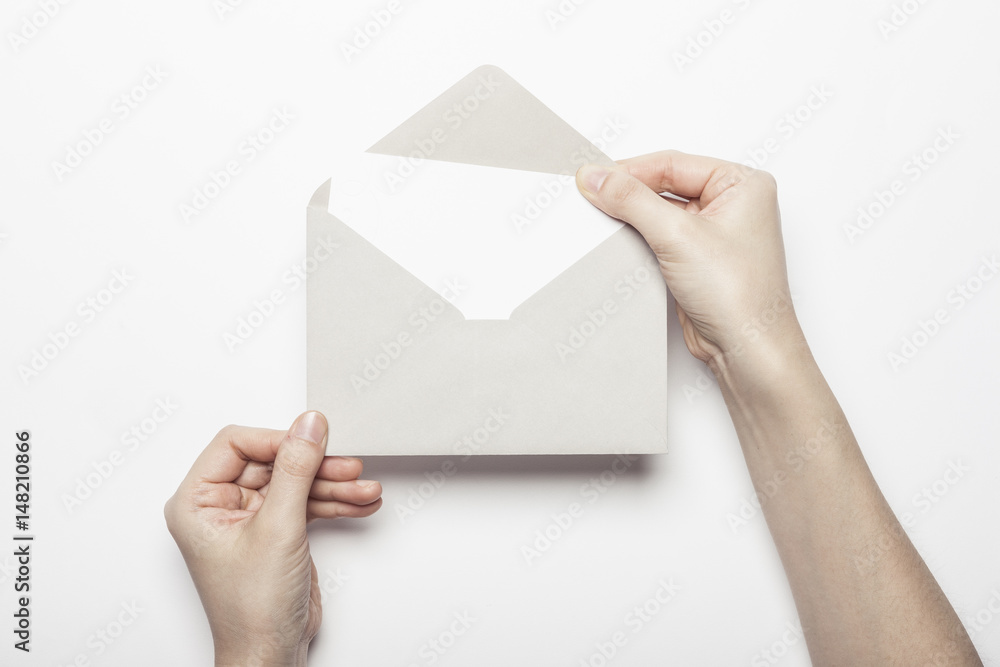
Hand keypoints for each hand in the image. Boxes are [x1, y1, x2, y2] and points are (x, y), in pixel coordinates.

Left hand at [164, 412, 382, 665]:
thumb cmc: (252, 609)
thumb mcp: (278, 528)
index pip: (237, 443)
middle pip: (273, 461)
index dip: (278, 440)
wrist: (271, 654)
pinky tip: (359, 501)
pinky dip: (334, 502)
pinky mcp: (277, 532)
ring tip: (364, 488)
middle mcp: (220, 505)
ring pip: (295, 482)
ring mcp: (250, 519)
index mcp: (198, 501)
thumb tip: (308, 426)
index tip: (313, 441)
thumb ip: (296, 470)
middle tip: (348, 466)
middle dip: (316, 466)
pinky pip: (306, 503)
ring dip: (333, 485)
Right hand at [576, 151, 801, 364]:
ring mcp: (715, 234)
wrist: (746, 349)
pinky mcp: (698, 260)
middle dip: (629, 193)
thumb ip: (632, 201)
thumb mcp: (677, 235)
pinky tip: (620, 244)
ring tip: (604, 220)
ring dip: (633, 218)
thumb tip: (597, 177)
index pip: (673, 164)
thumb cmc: (739, 294)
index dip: (630, 170)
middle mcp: (733, 205)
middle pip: (665, 185)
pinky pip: (660, 238)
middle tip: (592, 196)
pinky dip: (638, 239)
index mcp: (743, 184)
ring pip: (660, 212)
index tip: (593, 177)